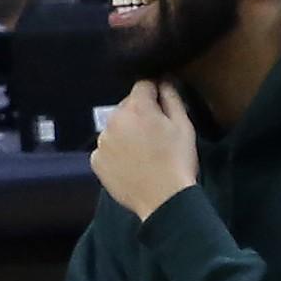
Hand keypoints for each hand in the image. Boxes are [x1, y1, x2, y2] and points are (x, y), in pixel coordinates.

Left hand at [90, 81, 199, 220]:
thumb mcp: (184, 125)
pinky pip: (107, 149)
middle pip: (127, 106)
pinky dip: (116, 153)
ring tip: (143, 152)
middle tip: (155, 135)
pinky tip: (131, 164)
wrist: (163, 200)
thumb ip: (172, 98)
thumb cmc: (178, 160)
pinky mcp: (96, 161)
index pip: (143, 85)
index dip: (155, 93)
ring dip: (126, 133)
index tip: (163, 108)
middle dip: (139, 114)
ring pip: (115, 128)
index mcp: (137, 108)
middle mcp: (114, 120)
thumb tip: (163, 80)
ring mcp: (102, 142)